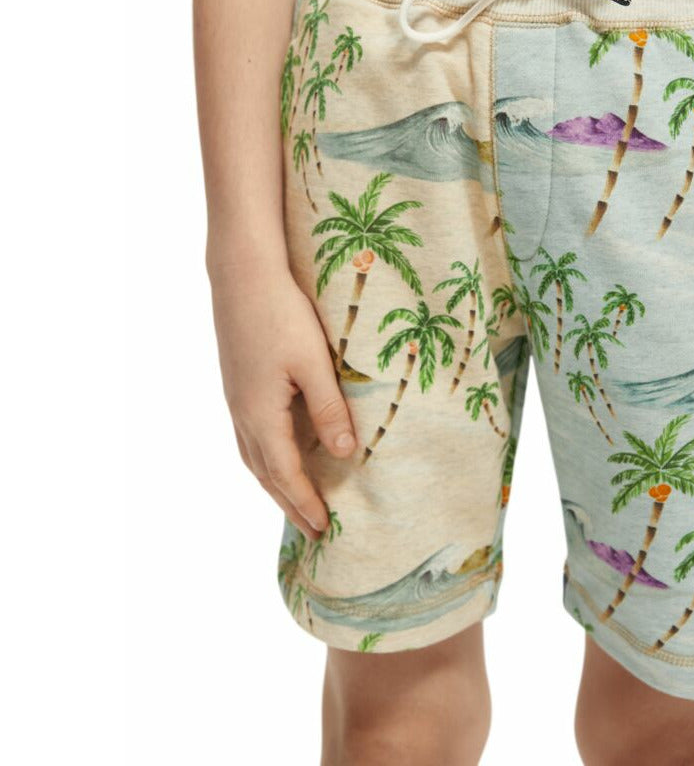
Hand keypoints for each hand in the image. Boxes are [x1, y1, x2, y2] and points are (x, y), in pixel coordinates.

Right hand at [209, 260, 355, 540]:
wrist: (242, 274)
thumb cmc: (282, 314)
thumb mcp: (313, 363)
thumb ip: (329, 409)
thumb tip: (345, 453)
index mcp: (260, 414)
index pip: (286, 474)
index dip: (306, 502)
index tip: (326, 529)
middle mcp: (242, 414)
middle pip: (265, 474)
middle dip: (289, 504)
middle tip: (312, 532)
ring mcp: (236, 399)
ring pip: (253, 457)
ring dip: (274, 484)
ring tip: (294, 502)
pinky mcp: (237, 384)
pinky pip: (250, 437)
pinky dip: (266, 458)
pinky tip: (278, 453)